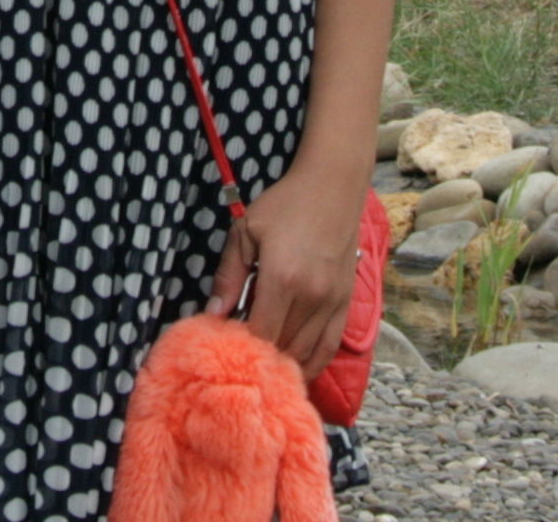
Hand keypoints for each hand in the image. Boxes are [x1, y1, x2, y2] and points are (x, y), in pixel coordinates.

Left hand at [211, 166, 365, 374]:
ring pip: (306, 353)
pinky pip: (329, 347)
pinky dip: (313, 363)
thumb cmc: (285, 205)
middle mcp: (311, 297)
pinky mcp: (345, 304)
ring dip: (284, 362)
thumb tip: (211, 314)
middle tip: (241, 356)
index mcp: (282, 279)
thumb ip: (228, 276)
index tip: (225, 345)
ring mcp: (332, 303)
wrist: (333, 187)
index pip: (260, 334)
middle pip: (283, 348)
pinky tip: (296, 370)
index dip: (242, 346)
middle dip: (260, 357)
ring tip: (264, 363)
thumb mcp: (245, 232)